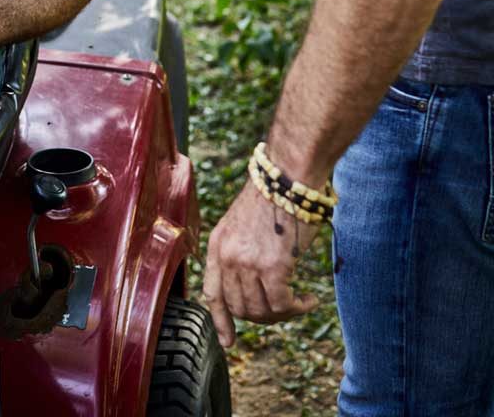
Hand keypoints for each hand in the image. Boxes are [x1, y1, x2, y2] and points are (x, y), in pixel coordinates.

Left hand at [202, 179, 322, 347]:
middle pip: (240, 308)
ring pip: (262, 311)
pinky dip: (298, 309)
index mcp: (217, 244)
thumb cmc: (271, 198)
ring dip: (283, 314)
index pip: (212, 292)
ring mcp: (248, 263)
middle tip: (284, 309)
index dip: (220, 320)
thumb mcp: (240, 223)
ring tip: (299, 303)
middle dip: (263, 316)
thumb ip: (238, 252)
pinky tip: (309, 301)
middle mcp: (227, 256)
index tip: (228, 342)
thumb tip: (248, 286)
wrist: (286, 179)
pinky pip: (283, 306)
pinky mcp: (273, 268)